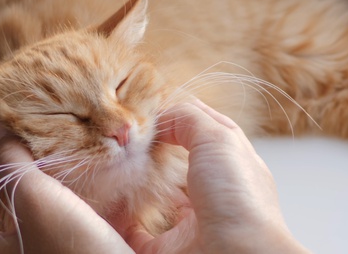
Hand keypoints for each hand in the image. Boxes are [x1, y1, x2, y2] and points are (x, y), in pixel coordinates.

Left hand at [0, 118, 133, 253]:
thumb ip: (10, 160)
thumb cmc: (71, 250)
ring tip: (33, 166)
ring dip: (17, 191)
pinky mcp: (55, 251)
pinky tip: (61, 186)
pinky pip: (36, 224)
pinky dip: (42, 202)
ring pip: (8, 219)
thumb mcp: (36, 199)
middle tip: (4, 159)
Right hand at [120, 101, 309, 253]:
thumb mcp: (219, 140)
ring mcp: (190, 222)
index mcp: (228, 164)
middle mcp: (211, 192)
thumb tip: (160, 117)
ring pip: (155, 196)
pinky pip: (135, 231)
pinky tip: (109, 202)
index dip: (173, 114)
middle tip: (124, 137)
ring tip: (114, 164)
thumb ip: (189, 118)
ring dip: (134, 182)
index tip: (144, 108)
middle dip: (150, 148)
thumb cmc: (238, 200)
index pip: (198, 128)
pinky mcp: (168, 249)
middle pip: (174, 161)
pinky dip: (119, 219)